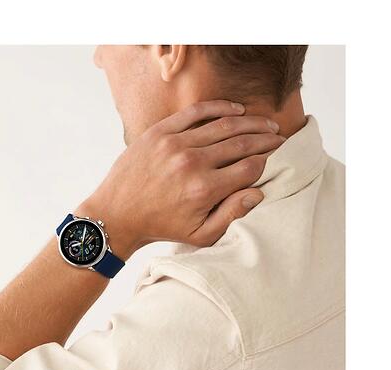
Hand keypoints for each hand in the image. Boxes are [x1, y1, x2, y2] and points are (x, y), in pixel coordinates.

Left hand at [76, 100, 284, 258]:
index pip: (250, 167)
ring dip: (250, 123)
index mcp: (204, 190)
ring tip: (264, 125)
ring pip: (224, 125)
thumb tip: (258, 193)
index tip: (277, 158)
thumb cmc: (160, 227)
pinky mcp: (160, 132)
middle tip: (278, 138)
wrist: (117, 214)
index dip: (269, 161)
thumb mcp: (198, 235)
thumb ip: (231, 216)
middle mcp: (192, 163)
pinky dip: (220, 107)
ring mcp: (175, 144)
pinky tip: (237, 110)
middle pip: (242, 143)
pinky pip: (196, 112)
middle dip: (265, 140)